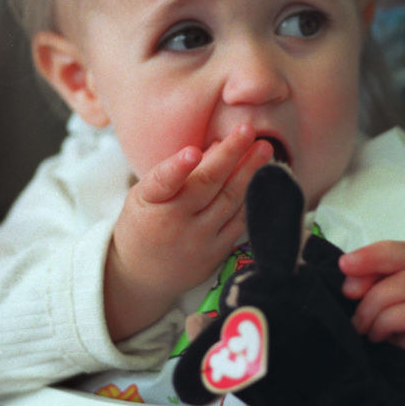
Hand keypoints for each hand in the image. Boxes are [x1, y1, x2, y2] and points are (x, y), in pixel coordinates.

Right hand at [104, 125, 272, 341]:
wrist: (140, 275)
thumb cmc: (143, 224)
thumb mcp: (145, 196)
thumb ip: (176, 172)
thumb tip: (216, 146)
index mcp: (150, 203)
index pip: (162, 183)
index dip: (178, 168)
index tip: (191, 152)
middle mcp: (174, 222)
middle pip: (208, 184)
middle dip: (231, 154)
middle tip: (248, 130)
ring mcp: (198, 240)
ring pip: (229, 201)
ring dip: (249, 173)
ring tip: (264, 149)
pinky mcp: (215, 253)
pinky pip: (238, 221)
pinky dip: (251, 199)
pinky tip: (263, 180)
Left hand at [338, 241, 404, 349]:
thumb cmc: (392, 335)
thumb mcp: (374, 305)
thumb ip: (365, 287)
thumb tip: (349, 283)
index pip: (401, 250)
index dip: (373, 253)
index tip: (344, 264)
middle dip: (374, 264)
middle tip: (347, 290)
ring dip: (376, 303)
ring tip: (361, 325)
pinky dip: (388, 322)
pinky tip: (377, 336)